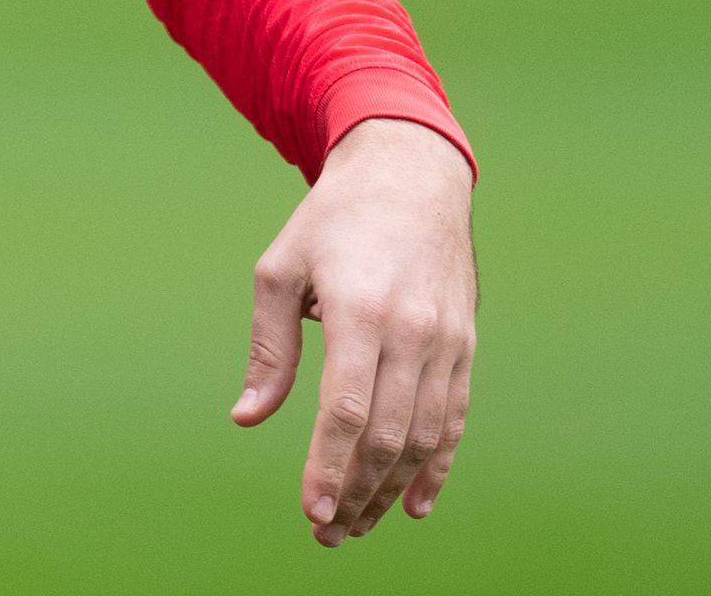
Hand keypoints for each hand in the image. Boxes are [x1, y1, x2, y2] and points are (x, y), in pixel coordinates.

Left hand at [231, 117, 477, 547]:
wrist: (411, 177)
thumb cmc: (332, 222)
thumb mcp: (280, 270)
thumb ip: (270, 349)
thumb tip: (247, 418)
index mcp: (361, 312)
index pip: (347, 410)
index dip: (329, 467)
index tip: (311, 511)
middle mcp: (412, 332)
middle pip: (388, 435)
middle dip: (356, 493)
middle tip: (326, 534)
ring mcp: (446, 343)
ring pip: (423, 437)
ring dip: (390, 490)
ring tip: (356, 525)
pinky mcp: (464, 347)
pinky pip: (453, 420)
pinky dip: (435, 467)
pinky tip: (412, 503)